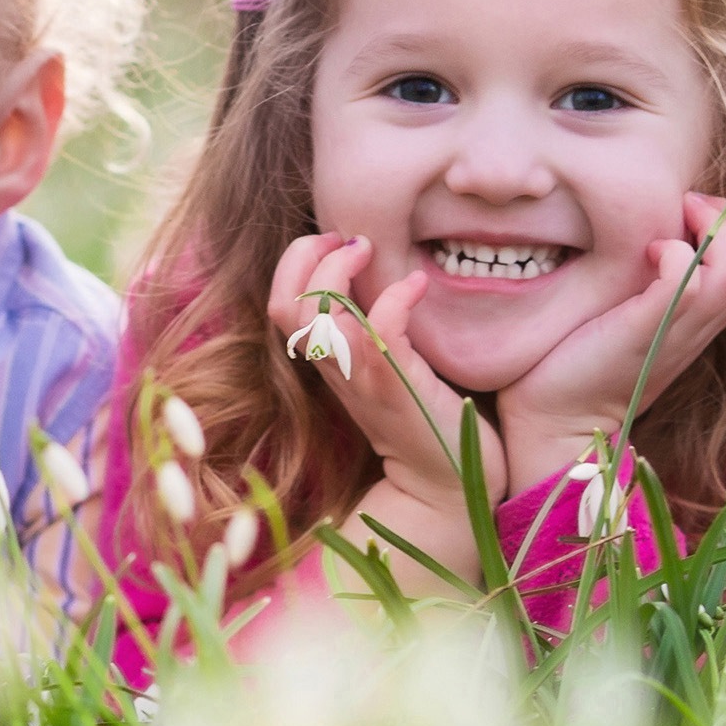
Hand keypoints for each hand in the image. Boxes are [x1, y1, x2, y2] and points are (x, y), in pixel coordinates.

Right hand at [272, 233, 502, 515]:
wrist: (446, 486)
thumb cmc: (423, 420)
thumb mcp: (382, 368)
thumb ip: (369, 331)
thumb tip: (375, 278)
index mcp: (328, 362)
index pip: (279, 305)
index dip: (296, 263)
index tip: (335, 241)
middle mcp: (336, 370)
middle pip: (286, 305)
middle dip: (308, 255)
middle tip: (349, 239)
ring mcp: (363, 380)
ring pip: (320, 317)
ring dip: (339, 270)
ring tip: (370, 248)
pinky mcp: (397, 388)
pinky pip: (380, 333)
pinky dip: (395, 297)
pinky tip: (418, 284)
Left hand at [495, 193, 725, 492]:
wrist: (557, 422)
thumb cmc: (580, 363)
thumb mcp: (627, 313)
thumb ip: (647, 283)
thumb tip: (647, 234)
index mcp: (699, 321)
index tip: (693, 209)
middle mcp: (699, 327)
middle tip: (689, 205)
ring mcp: (678, 331)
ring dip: (713, 232)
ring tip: (676, 219)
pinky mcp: (648, 332)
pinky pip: (690, 284)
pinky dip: (677, 254)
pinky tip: (648, 251)